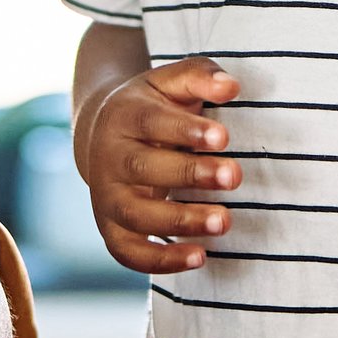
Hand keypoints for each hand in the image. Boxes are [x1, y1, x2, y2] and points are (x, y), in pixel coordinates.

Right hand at [71, 56, 239, 274]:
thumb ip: (200, 76)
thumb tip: (232, 86)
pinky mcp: (111, 230)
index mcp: (122, 116)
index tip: (223, 137)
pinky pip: (130, 252)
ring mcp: (106, 197)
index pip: (151, 122)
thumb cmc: (152, 107)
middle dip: (190, 174)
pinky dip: (161, 261)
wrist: (102, 135)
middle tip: (235, 176)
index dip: (186, 131)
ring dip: (181, 220)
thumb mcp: (170, 83)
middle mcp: (108, 157)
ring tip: (225, 221)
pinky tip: (201, 257)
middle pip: (142, 167)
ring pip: (136, 214)